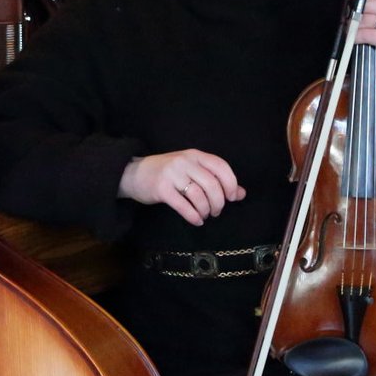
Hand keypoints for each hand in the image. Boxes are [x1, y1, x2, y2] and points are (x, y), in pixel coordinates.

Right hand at [119, 150, 245, 226]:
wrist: (134, 174)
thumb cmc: (167, 173)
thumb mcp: (192, 170)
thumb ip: (215, 179)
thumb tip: (241, 193)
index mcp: (195, 155)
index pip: (221, 166)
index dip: (231, 183)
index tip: (232, 197)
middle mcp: (185, 162)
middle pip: (212, 184)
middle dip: (219, 202)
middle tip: (216, 211)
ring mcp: (172, 175)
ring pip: (199, 196)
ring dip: (206, 210)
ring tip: (205, 215)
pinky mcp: (161, 189)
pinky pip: (184, 206)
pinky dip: (194, 216)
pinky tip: (196, 220)